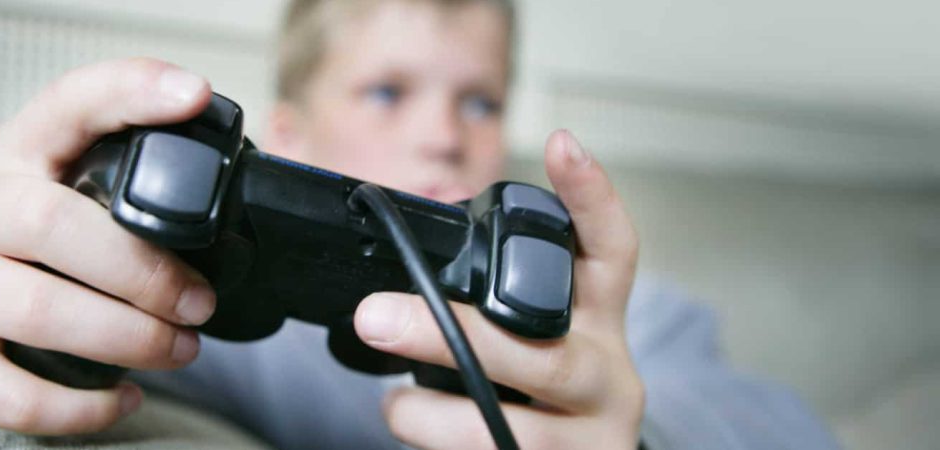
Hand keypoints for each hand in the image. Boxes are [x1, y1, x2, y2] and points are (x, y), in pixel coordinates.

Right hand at [0, 58, 217, 433]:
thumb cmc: (39, 235)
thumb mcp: (74, 184)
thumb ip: (139, 172)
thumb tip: (244, 176)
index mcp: (15, 149)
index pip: (71, 102)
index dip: (132, 91)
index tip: (193, 97)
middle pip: (51, 224)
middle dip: (144, 272)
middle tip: (201, 304)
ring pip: (34, 312)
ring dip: (125, 339)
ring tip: (179, 349)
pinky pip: (8, 392)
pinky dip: (79, 406)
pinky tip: (124, 397)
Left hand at [354, 130, 643, 448]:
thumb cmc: (544, 395)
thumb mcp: (538, 341)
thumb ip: (495, 307)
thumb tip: (388, 293)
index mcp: (602, 325)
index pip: (612, 252)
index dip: (591, 199)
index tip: (562, 143)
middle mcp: (609, 378)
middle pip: (544, 357)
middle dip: (451, 338)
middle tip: (376, 318)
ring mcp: (593, 438)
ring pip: (512, 430)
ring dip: (432, 417)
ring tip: (395, 407)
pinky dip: (439, 449)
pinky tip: (415, 431)